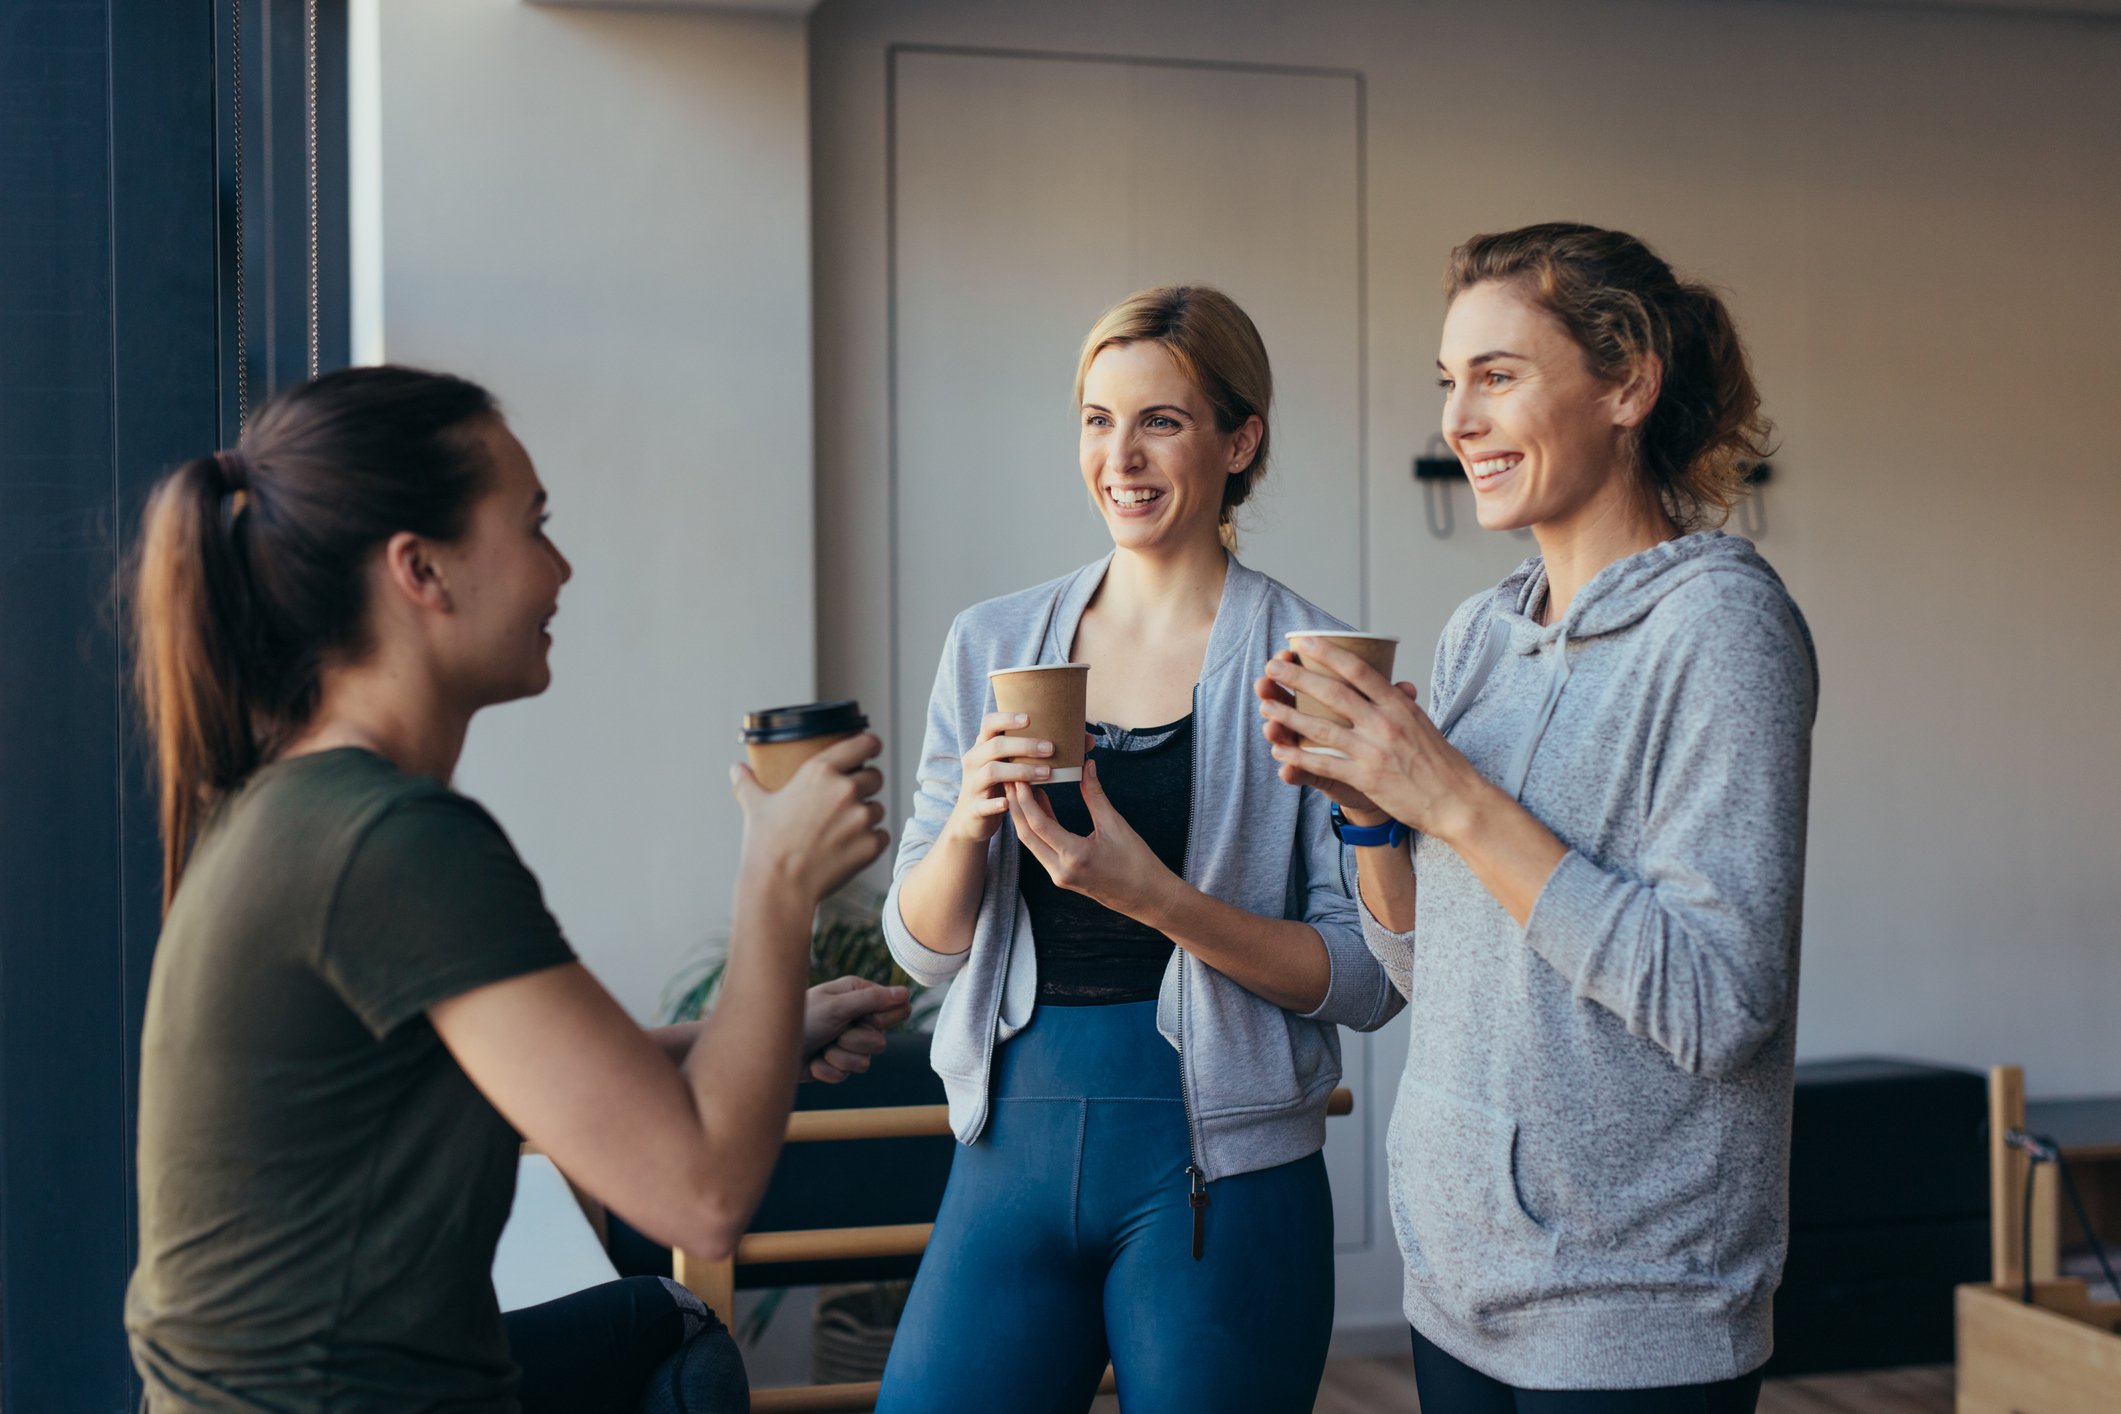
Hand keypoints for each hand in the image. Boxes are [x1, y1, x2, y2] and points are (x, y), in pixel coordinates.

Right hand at [732, 733, 889, 903]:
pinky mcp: (871, 844)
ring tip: (842, 830)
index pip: (864, 744)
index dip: (871, 745)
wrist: (779, 886)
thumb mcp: (754, 806)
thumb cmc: (765, 844)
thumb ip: (747, 782)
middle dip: (866, 786)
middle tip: (848, 800)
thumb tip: (736, 768)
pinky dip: (871, 841)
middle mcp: (846, 789)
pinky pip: (882, 835)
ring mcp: (861, 818)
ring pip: (877, 808)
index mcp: (820, 771)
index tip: (871, 750)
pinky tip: (851, 848)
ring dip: (866, 816)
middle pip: (875, 777)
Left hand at [799, 976, 912, 1082]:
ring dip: (838, 1058)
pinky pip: (845, 1075)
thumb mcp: (836, 1006)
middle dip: (855, 1041)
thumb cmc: (800, 1018)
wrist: (769, 1050)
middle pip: (881, 1041)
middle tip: (834, 1033)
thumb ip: (872, 1000)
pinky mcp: (836, 1064)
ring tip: (821, 1048)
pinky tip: (812, 1062)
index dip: (883, 1019)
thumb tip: (905, 993)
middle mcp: (855, 1017)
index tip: (864, 1020)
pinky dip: (826, 1070)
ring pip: (865, 1062)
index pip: (896, 1008)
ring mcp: (846, 1042)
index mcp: (858, 995)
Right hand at [947, 711, 1057, 845]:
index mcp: (985, 745)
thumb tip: (1088, 740)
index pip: (990, 723)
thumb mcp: (1017, 763)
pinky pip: (983, 804)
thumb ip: (1045, 750)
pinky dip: (996, 803)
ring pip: (993, 772)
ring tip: (1047, 773)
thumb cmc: (1003, 783)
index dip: (1007, 718)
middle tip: (1051, 748)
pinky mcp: (974, 807)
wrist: (973, 818)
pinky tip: (1009, 803)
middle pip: (995, 746)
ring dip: (1020, 771)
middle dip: (1024, 745)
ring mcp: (973, 784)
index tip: (1030, 718)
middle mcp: (975, 760)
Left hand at [1005, 749, 1176, 921]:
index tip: (1020, 776)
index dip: (1025, 798)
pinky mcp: (1062, 877)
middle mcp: (1061, 870)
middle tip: (1011, 778)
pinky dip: (1036, 828)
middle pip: (1026, 834)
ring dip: (1023, 816)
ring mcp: (1059, 876)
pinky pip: (1041, 849)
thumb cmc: (1138, 863)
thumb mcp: (1116, 825)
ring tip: (1020, 788)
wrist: (1148, 898)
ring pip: (1031, 843)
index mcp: (1075, 856)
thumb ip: (1095, 795)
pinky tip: (1040, 806)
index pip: (1039, 824)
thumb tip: (1086, 766)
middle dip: (1015, 805)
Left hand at [1257, 639, 1491, 841]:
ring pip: (1321, 727)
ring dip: (1288, 715)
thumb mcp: (1423, 723)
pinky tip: (1279, 749)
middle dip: (1298, 678)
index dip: (1329, 654)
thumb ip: (1401, 704)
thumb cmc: (1441, 763)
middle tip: (1273, 667)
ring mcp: (1373, 750)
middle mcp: (1384, 723)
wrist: (1456, 800)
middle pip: (1333, 693)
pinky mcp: (1365, 777)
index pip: (1359, 671)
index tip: (1305, 642)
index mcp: (1398, 705)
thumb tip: (1395, 685)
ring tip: (1266, 704)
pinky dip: (1298, 757)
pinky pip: (1324, 764)